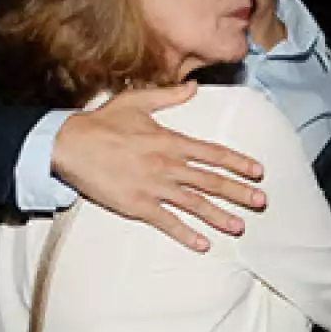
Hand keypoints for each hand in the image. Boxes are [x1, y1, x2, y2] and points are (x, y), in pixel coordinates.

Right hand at [50, 83, 265, 252]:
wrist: (69, 144)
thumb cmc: (102, 122)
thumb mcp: (137, 101)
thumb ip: (169, 96)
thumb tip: (193, 86)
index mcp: (170, 141)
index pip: (213, 153)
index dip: (238, 162)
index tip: (259, 171)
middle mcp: (167, 165)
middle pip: (210, 180)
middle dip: (238, 192)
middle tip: (261, 201)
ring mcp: (153, 186)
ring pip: (193, 203)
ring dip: (218, 216)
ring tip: (240, 226)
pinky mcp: (136, 205)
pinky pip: (166, 222)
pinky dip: (186, 234)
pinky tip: (203, 245)